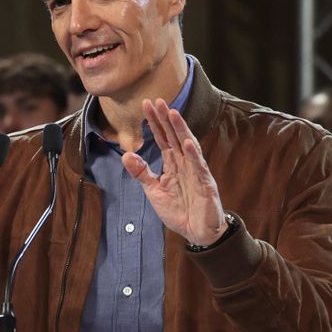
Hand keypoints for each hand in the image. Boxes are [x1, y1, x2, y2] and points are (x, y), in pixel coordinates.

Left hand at [122, 99, 224, 246]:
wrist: (196, 232)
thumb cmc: (179, 210)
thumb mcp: (154, 190)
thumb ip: (141, 173)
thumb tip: (126, 154)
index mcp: (173, 163)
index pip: (162, 138)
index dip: (154, 122)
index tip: (145, 105)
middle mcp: (185, 163)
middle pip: (174, 136)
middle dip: (166, 118)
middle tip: (157, 99)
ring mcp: (196, 171)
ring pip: (187, 145)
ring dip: (180, 129)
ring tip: (173, 113)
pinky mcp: (205, 183)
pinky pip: (198, 166)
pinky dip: (193, 154)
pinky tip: (186, 141)